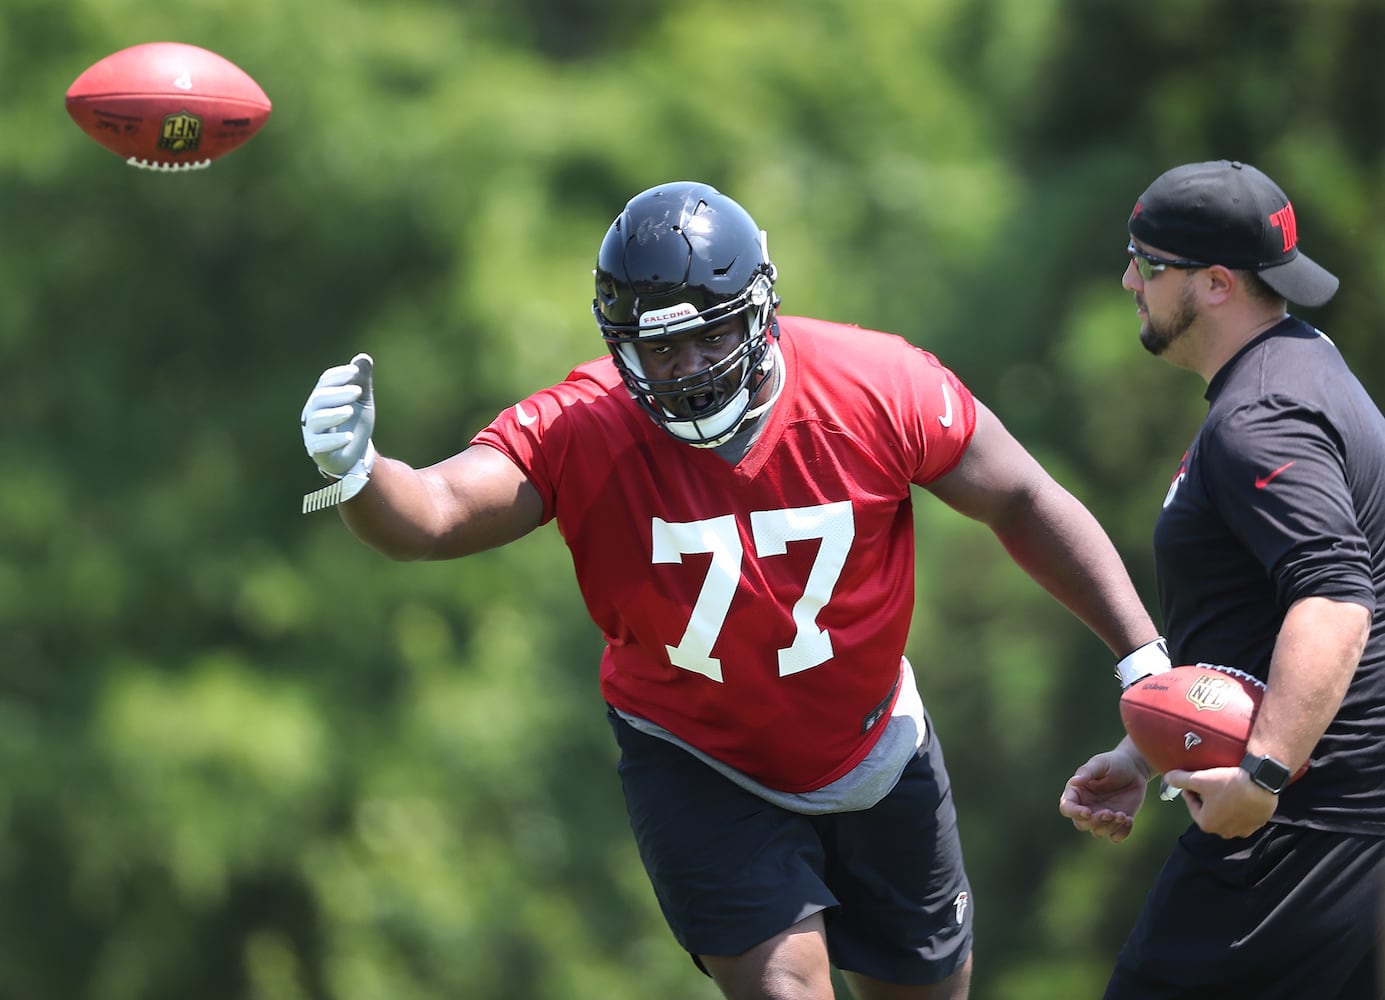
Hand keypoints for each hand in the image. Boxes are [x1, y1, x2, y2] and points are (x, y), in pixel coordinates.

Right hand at [302, 353, 375, 477]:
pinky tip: (348, 438)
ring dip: (334, 414)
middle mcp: (313, 412)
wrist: (354, 454)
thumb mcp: (362, 400)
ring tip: (350, 411)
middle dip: (338, 393)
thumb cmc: (355, 423)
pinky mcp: (317, 450)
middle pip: (320, 399)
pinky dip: (333, 441)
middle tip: (358, 391)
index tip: (355, 371)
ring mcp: (313, 431)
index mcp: (323, 396)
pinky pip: (320, 445)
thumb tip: (363, 357)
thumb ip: (362, 381)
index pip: (325, 381)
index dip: (339, 375)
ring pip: (317, 420)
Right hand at [1058, 748, 1149, 843]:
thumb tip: (1074, 781)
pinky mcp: (1116, 823)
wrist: (1135, 769)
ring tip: (1122, 815)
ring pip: (1098, 832)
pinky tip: (1129, 819)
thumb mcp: (1100, 763)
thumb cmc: (1113, 763)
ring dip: (1110, 827)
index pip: (1067, 808)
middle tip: (1110, 812)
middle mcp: (1086, 807)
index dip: (1074, 812)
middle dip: (1095, 822)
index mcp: (1077, 793)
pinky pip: (1115, 837)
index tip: (1088, 811)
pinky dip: (1122, 833)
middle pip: (1081, 824)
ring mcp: (1101, 816)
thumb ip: (1087, 773)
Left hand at [1161, 766, 1275, 838]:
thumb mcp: (1200, 779)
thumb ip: (1180, 779)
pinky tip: (1239, 793)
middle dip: (1206, 800)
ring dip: (1223, 804)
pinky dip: (1239, 806)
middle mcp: (1225, 832)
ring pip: (1227, 815)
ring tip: (1224, 788)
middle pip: (1210, 812)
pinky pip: (1243, 815)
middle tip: (1208, 784)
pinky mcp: (1257, 823)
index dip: (1190, 792)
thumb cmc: (1229, 783)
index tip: (1191, 782)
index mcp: (1207, 824)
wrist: (1262, 782)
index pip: (1193, 806)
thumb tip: (1167, 778)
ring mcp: (1243, 829)